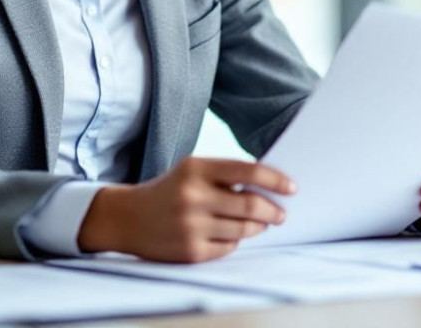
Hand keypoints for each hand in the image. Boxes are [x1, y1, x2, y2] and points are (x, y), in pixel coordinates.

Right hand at [77, 157, 295, 262]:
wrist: (127, 218)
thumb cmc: (169, 191)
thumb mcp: (191, 171)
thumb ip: (225, 175)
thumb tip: (269, 187)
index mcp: (196, 168)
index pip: (248, 170)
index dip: (275, 180)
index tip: (292, 188)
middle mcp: (193, 196)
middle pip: (251, 204)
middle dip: (273, 210)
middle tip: (281, 214)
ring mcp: (191, 226)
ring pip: (244, 230)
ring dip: (258, 227)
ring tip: (259, 224)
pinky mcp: (191, 251)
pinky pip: (229, 248)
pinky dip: (235, 242)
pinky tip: (228, 235)